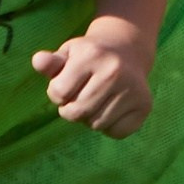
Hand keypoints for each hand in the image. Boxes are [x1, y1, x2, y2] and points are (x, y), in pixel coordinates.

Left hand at [34, 22, 154, 136]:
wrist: (128, 50)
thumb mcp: (69, 54)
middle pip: (77, 113)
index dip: (57, 94)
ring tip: (97, 100)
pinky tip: (112, 108)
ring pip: (96, 124)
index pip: (58, 94)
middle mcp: (114, 70)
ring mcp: (132, 88)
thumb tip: (38, 61)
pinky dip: (110, 126)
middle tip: (79, 97)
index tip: (67, 84)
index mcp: (92, 55)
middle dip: (71, 110)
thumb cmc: (89, 56)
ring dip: (90, 118)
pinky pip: (116, 132)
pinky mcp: (145, 104)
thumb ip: (50, 62)